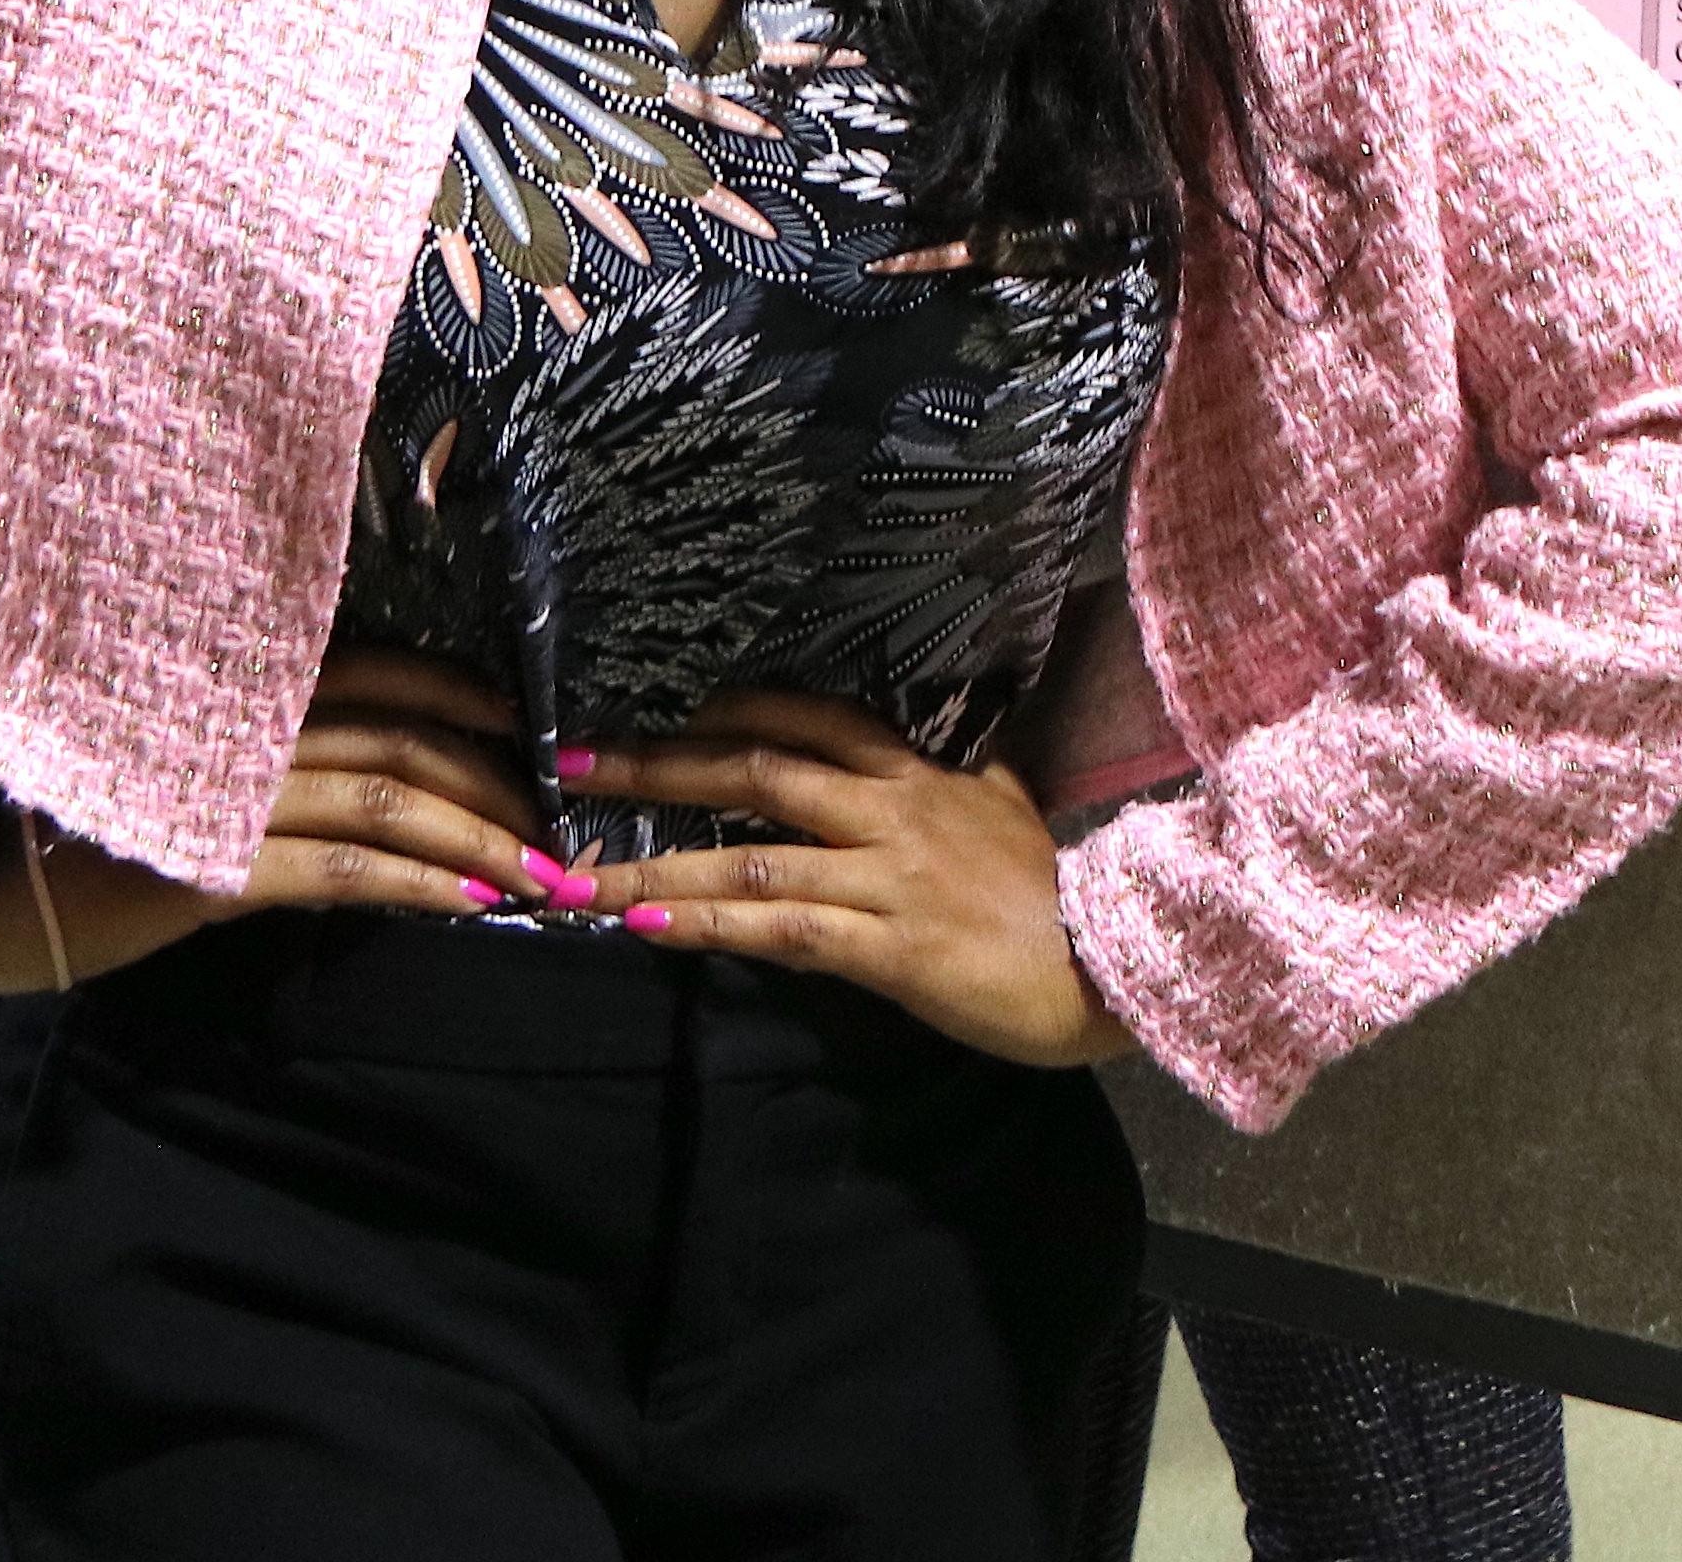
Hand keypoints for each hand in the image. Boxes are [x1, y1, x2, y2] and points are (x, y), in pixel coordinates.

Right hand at [0, 649, 550, 991]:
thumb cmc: (57, 824)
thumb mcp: (176, 775)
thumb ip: (262, 762)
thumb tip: (368, 780)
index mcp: (243, 699)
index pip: (385, 680)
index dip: (472, 701)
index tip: (543, 732)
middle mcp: (249, 730)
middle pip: (410, 738)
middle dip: (508, 779)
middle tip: (581, 819)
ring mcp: (234, 793)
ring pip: (394, 798)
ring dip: (488, 835)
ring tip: (557, 872)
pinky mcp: (213, 867)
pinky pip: (343, 868)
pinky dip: (423, 880)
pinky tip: (481, 899)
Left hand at [566, 688, 1130, 1069]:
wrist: (1108, 967)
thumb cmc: (1055, 896)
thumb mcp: (1008, 812)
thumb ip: (959, 782)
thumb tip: (934, 756)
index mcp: (919, 774)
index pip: (809, 719)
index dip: (727, 714)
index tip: (659, 713)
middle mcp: (894, 811)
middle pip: (757, 771)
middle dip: (659, 766)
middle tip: (573, 764)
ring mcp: (888, 877)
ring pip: (750, 856)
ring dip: (654, 863)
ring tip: (575, 873)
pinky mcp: (887, 946)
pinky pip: (779, 929)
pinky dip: (706, 925)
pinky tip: (645, 926)